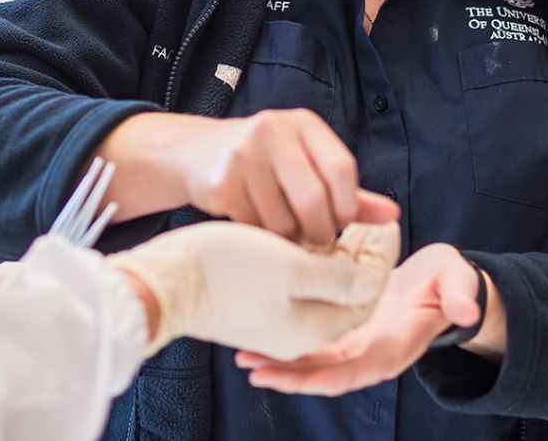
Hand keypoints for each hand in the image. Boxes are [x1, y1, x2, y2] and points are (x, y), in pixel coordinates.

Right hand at [108, 219, 399, 358]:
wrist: (163, 280)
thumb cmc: (224, 268)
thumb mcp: (289, 267)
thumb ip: (338, 275)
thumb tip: (375, 277)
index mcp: (315, 327)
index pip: (369, 291)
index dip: (381, 253)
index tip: (384, 218)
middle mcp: (299, 333)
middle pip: (348, 290)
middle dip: (361, 253)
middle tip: (365, 215)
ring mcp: (275, 323)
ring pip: (322, 284)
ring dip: (334, 254)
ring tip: (337, 219)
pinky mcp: (255, 308)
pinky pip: (296, 284)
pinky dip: (306, 258)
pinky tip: (301, 230)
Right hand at [178, 109, 398, 245]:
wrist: (197, 153)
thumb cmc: (264, 161)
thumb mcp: (306, 163)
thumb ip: (348, 191)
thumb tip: (393, 215)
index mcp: (303, 123)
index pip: (342, 169)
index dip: (346, 207)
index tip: (339, 225)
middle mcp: (273, 129)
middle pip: (314, 199)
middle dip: (319, 231)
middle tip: (314, 242)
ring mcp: (244, 153)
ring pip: (283, 220)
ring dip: (286, 239)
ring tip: (281, 232)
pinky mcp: (221, 180)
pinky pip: (253, 228)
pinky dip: (259, 238)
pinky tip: (254, 228)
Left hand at [237, 243, 500, 393]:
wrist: (444, 283)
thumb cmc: (451, 281)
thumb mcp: (458, 281)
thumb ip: (460, 294)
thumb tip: (466, 311)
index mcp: (394, 347)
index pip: (354, 371)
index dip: (322, 376)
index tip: (290, 377)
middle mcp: (371, 352)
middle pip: (324, 372)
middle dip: (288, 374)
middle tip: (250, 365)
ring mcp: (357, 342)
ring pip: (313, 359)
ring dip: (280, 360)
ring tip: (244, 354)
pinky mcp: (347, 327)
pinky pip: (314, 339)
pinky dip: (287, 339)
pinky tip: (261, 331)